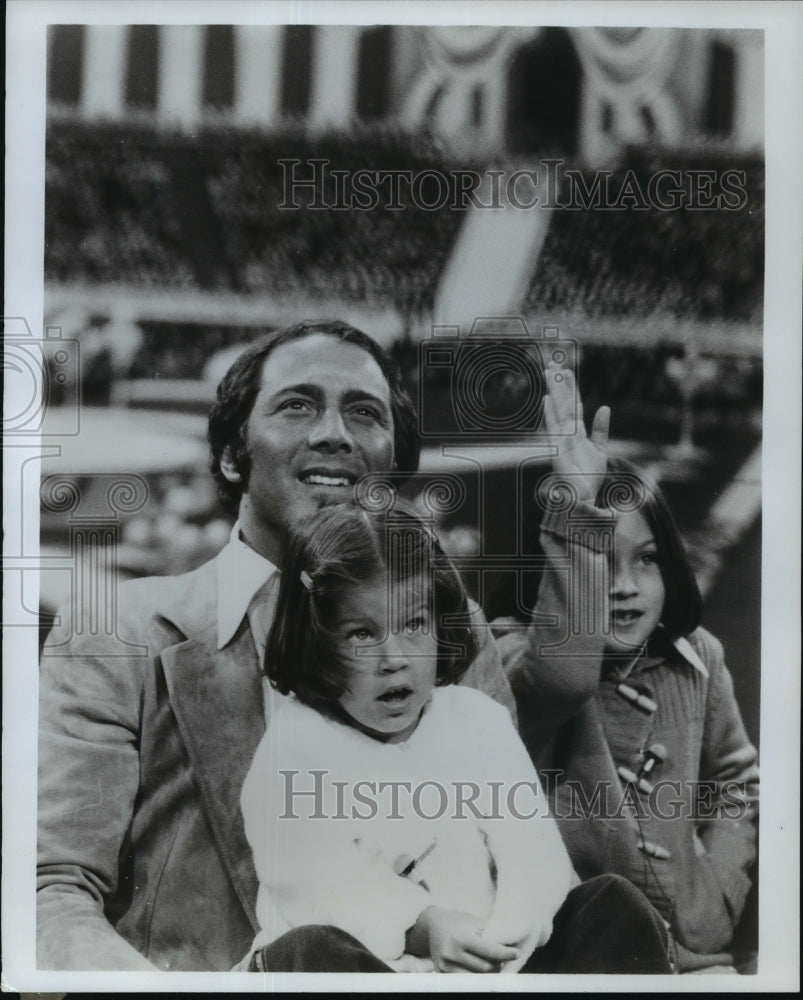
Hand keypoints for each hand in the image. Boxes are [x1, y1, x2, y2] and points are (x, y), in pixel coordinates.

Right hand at [407, 906, 518, 971]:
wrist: (433, 924)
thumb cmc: (458, 921)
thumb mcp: (474, 922)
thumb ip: (490, 934)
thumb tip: (510, 944)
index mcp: (462, 938)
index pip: (489, 951)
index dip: (505, 954)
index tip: (516, 953)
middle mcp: (452, 953)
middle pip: (485, 967)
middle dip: (497, 964)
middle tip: (502, 959)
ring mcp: (445, 965)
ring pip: (476, 977)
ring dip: (487, 973)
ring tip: (492, 964)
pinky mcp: (441, 973)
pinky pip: (464, 979)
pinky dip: (475, 976)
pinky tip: (480, 968)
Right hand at [543, 364, 609, 501]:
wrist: (583, 497)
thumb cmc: (589, 477)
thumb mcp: (601, 450)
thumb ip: (601, 429)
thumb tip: (605, 407)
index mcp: (577, 432)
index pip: (574, 405)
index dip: (571, 388)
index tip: (566, 371)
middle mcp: (567, 433)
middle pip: (564, 404)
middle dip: (559, 385)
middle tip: (554, 364)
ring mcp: (561, 440)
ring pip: (559, 411)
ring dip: (554, 393)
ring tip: (549, 374)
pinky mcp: (558, 449)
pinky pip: (554, 428)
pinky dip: (550, 414)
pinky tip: (546, 399)